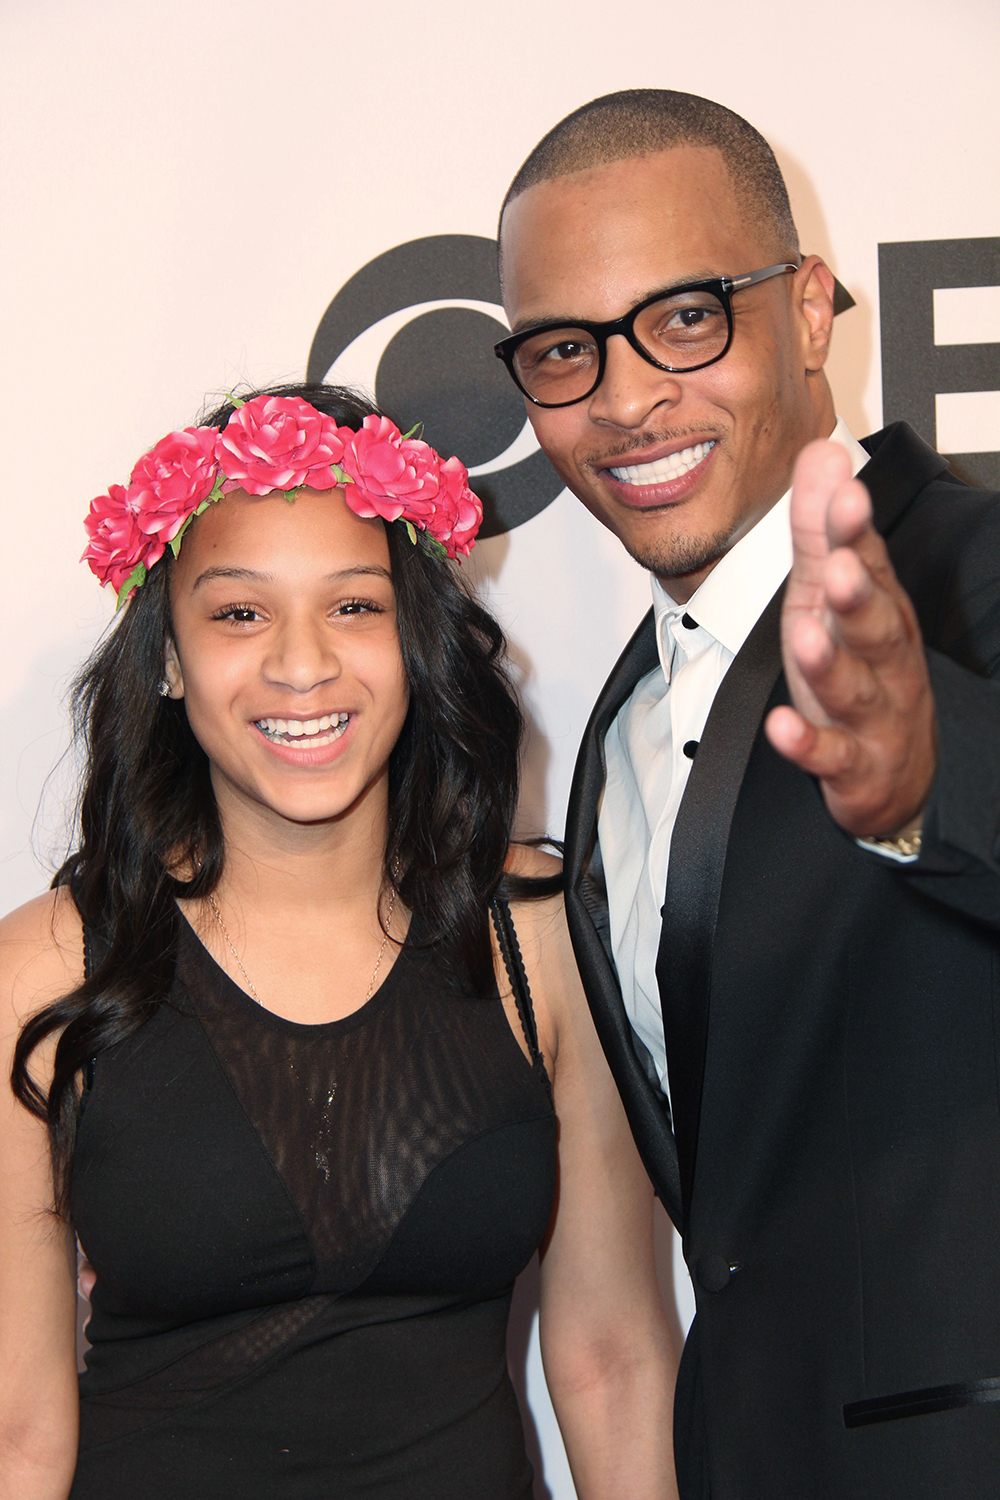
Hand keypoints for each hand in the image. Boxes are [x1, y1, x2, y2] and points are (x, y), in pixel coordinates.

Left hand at [765, 440, 935, 837]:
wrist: (899, 771)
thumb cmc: (863, 669)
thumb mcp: (834, 593)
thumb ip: (821, 528)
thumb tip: (822, 453)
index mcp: (878, 610)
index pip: (868, 564)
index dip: (854, 532)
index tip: (845, 493)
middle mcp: (882, 659)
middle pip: (874, 624)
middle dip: (858, 594)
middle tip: (841, 565)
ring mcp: (870, 713)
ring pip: (854, 688)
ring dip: (831, 664)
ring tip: (806, 637)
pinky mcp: (851, 764)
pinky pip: (830, 754)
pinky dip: (807, 743)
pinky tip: (781, 727)